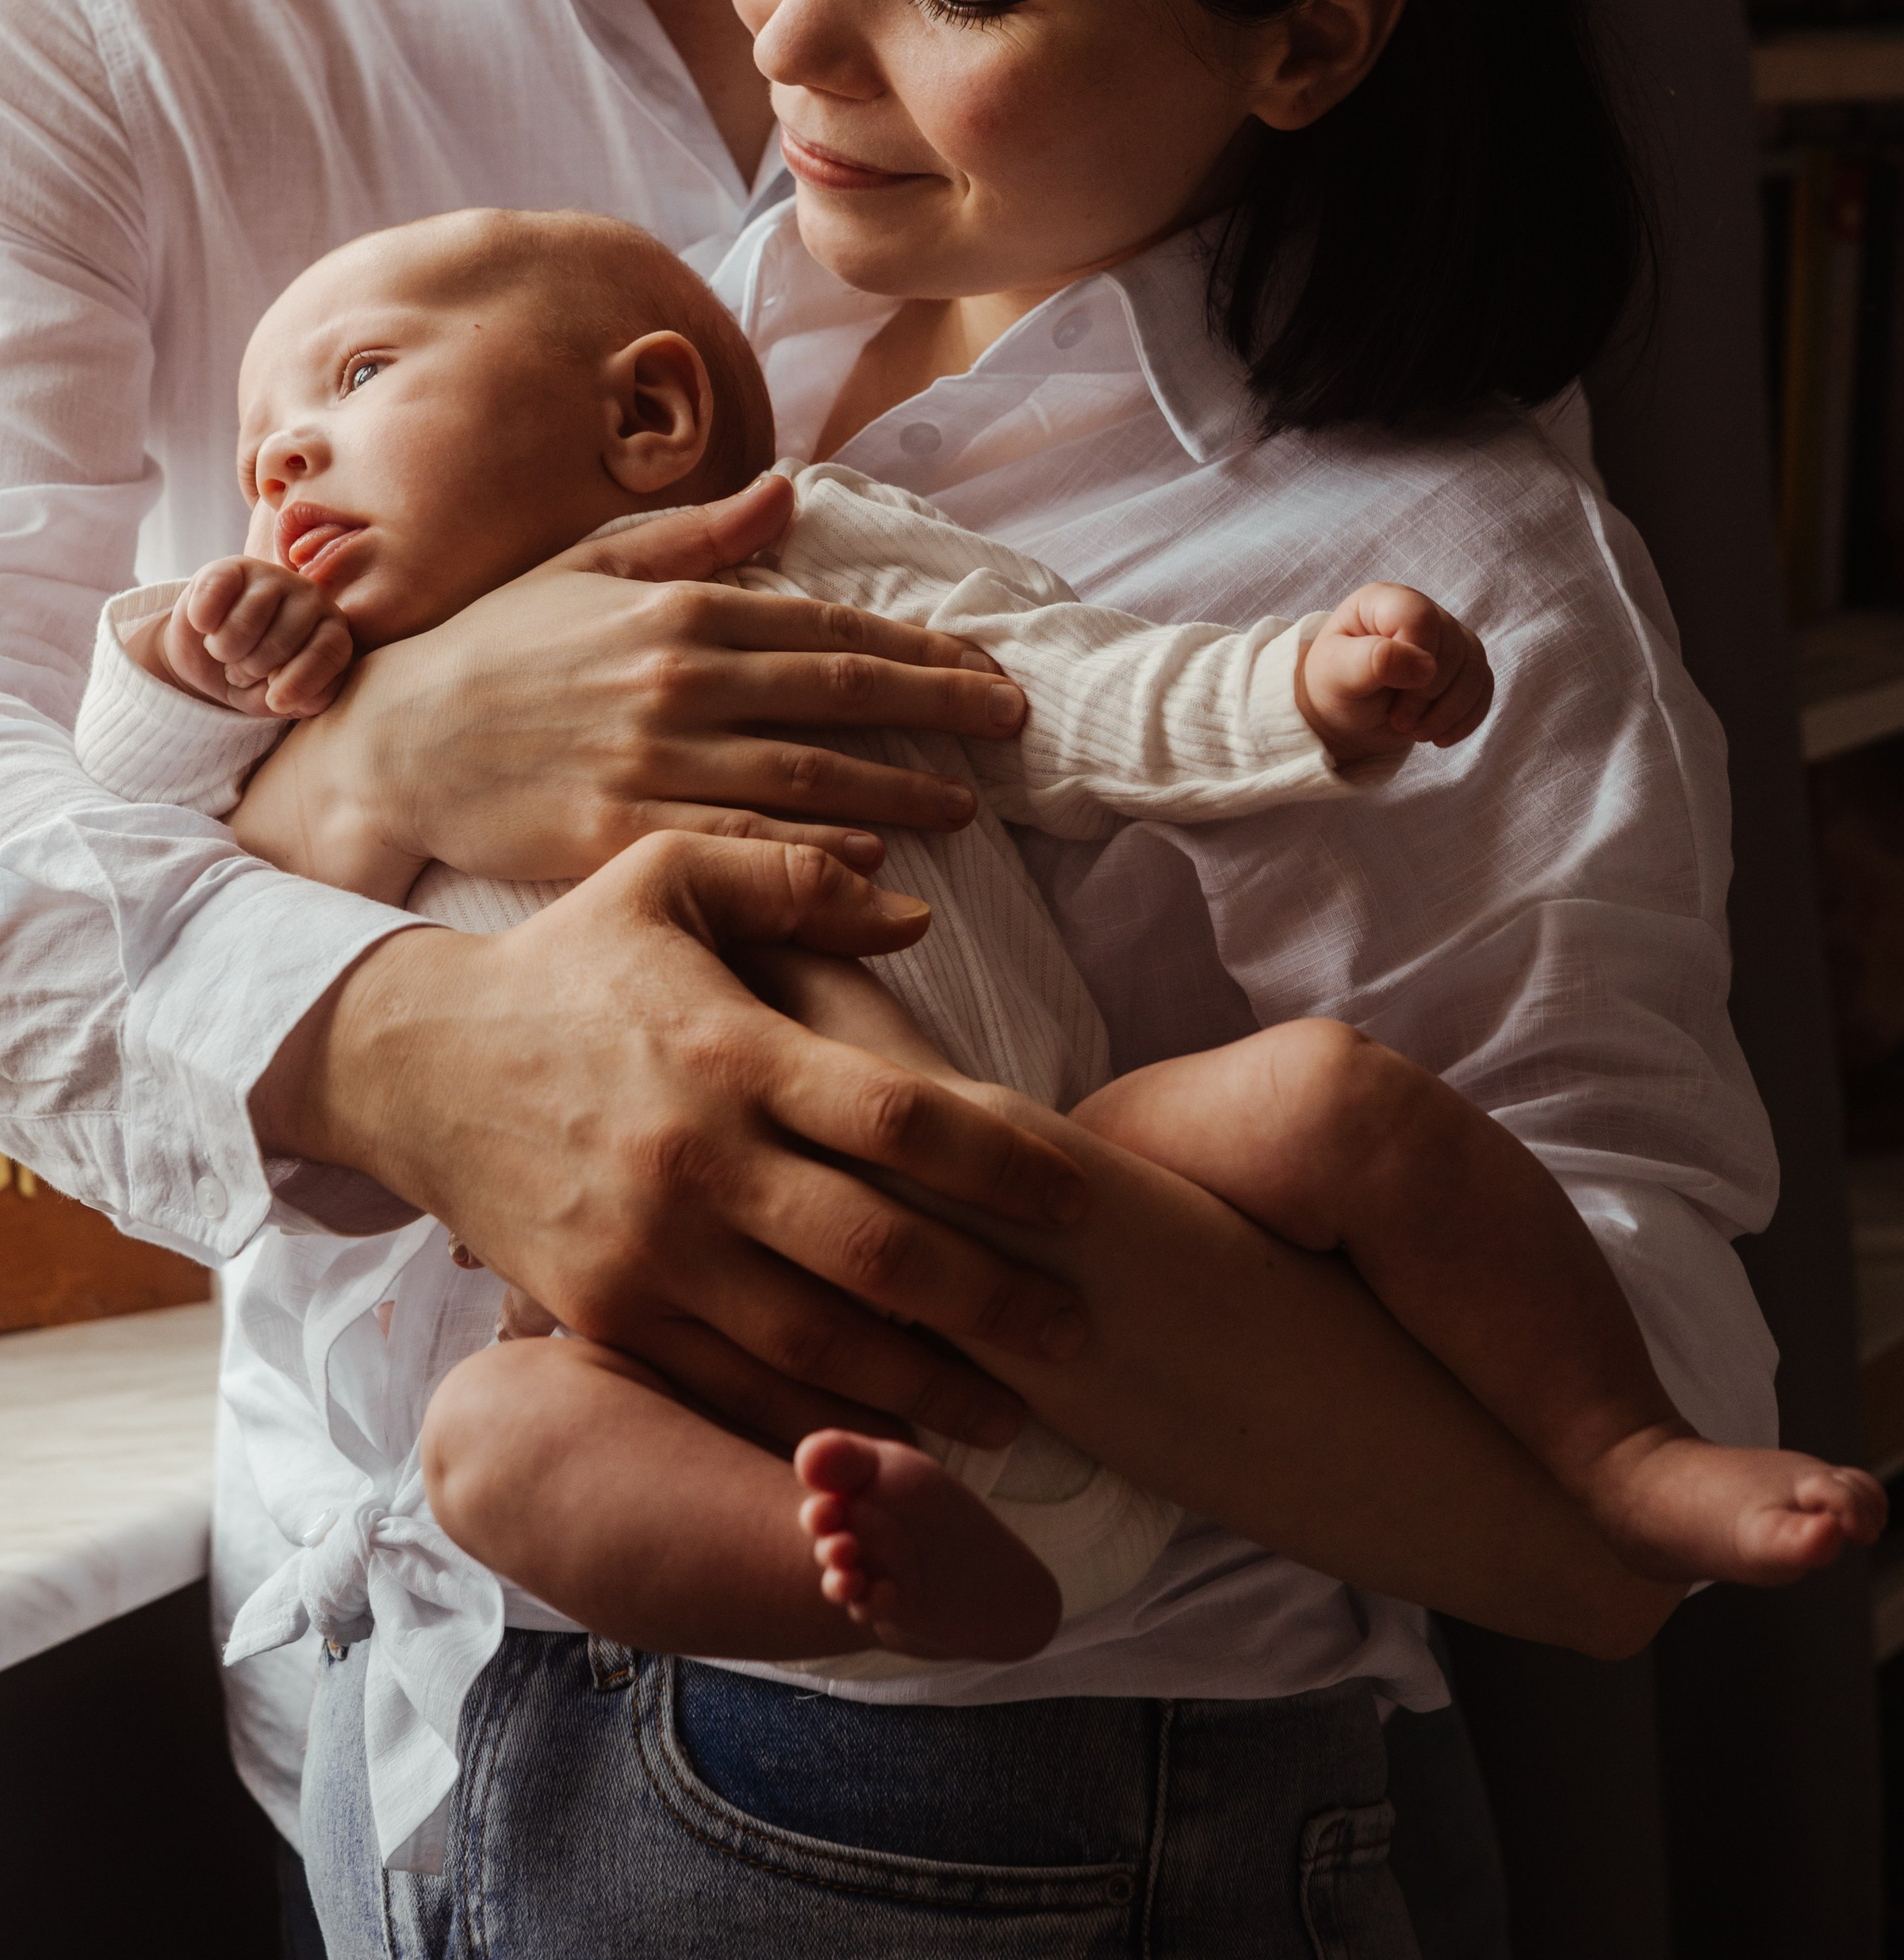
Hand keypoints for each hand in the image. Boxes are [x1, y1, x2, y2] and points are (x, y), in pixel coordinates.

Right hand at [136, 556, 354, 720]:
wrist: (208, 657)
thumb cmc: (256, 679)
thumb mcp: (279, 700)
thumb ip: (299, 699)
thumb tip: (283, 697)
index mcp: (333, 632)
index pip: (329, 651)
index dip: (300, 681)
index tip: (275, 701)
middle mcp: (311, 598)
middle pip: (282, 642)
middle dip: (252, 669)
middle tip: (244, 669)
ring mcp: (273, 577)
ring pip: (246, 622)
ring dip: (224, 649)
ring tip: (226, 650)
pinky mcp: (233, 567)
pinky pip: (215, 595)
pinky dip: (203, 620)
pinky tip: (205, 626)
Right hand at [231, 472, 1031, 897]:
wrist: (390, 738)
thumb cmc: (492, 645)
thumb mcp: (586, 562)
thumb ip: (694, 535)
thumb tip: (787, 493)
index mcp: (676, 607)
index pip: (829, 626)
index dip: (920, 649)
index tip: (987, 668)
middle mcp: (675, 680)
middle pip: (839, 696)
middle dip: (939, 711)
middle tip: (1011, 727)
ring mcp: (650, 760)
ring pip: (806, 779)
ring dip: (897, 792)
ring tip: (964, 807)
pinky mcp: (621, 834)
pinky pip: (739, 849)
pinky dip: (813, 858)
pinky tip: (872, 867)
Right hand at [253, 831, 1089, 1452]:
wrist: (412, 1062)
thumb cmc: (565, 961)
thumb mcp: (667, 875)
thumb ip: (795, 876)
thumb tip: (916, 907)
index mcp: (732, 1050)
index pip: (900, 1117)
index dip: (1003, 1161)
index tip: (1076, 1193)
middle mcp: (698, 1161)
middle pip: (877, 1247)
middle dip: (991, 1298)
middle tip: (1079, 1332)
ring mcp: (648, 1249)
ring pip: (812, 1339)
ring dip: (922, 1384)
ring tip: (1014, 1414)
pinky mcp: (604, 1311)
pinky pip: (725, 1384)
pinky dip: (809, 1420)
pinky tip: (882, 1440)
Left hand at [1295, 583, 1493, 765]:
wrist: (1344, 715)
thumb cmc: (1334, 687)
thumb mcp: (1338, 674)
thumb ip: (1375, 661)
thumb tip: (1426, 667)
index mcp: (1384, 601)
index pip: (1420, 618)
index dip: (1416, 660)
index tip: (1393, 696)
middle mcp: (1421, 611)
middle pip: (1453, 648)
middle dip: (1428, 696)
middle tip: (1398, 722)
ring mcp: (1447, 637)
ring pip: (1474, 668)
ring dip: (1450, 711)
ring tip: (1417, 732)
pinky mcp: (1463, 666)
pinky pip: (1484, 686)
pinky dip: (1466, 718)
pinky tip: (1439, 736)